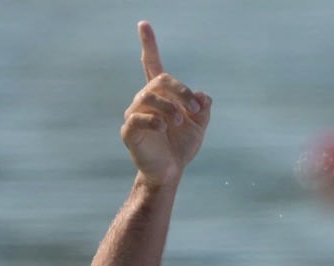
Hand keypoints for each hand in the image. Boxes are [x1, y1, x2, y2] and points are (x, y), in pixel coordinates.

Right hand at [121, 22, 211, 188]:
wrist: (170, 173)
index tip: (143, 24)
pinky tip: (165, 128)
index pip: (152, 64)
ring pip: (150, 98)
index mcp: (160, 95)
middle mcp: (144, 100)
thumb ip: (202, 107)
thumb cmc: (181, 147)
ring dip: (170, 108)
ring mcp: (135, 114)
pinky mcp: (130, 131)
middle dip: (181, 91)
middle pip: (160, 81)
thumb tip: (203, 95)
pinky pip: (138, 118)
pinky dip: (154, 121)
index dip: (149, 44)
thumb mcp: (199, 125)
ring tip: (180, 121)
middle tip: (196, 109)